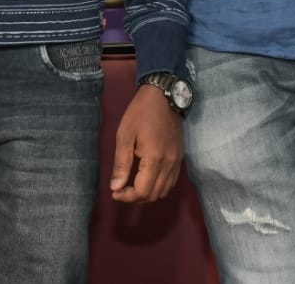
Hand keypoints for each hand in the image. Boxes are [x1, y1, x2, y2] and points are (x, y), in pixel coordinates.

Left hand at [109, 85, 183, 203]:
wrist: (164, 96)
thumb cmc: (141, 113)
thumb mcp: (125, 135)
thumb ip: (121, 163)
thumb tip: (115, 187)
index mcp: (154, 158)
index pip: (142, 191)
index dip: (126, 197)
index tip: (114, 192)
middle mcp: (169, 164)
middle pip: (153, 195)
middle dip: (135, 197)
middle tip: (121, 189)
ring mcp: (177, 161)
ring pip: (164, 191)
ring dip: (148, 194)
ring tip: (132, 185)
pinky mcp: (180, 157)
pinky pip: (171, 182)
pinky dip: (159, 187)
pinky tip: (147, 179)